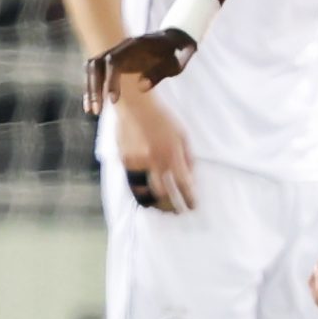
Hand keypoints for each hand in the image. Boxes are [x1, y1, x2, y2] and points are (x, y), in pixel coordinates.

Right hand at [84, 30, 194, 115]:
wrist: (173, 39)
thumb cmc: (177, 52)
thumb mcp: (176, 62)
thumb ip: (160, 72)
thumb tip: (141, 87)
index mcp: (136, 46)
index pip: (114, 61)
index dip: (110, 80)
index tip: (113, 100)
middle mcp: (121, 47)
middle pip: (96, 63)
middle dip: (94, 87)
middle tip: (96, 110)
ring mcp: (116, 52)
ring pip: (92, 67)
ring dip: (90, 88)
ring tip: (92, 110)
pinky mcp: (114, 60)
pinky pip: (96, 71)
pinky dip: (91, 87)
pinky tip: (91, 104)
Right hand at [115, 89, 197, 212]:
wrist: (134, 105)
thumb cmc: (162, 118)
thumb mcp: (182, 134)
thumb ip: (187, 157)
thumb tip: (190, 178)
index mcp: (172, 153)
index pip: (183, 184)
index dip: (189, 199)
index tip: (192, 207)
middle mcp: (155, 160)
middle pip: (164, 194)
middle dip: (171, 206)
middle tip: (176, 212)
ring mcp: (138, 162)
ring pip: (146, 192)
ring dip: (154, 203)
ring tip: (160, 209)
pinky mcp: (125, 160)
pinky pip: (133, 181)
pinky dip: (140, 190)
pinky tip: (145, 195)